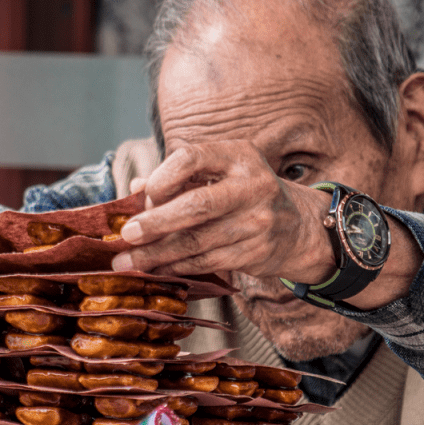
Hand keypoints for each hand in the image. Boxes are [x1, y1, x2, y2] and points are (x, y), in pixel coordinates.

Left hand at [112, 140, 334, 281]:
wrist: (297, 225)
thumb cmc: (244, 194)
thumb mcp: (219, 174)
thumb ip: (178, 179)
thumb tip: (135, 189)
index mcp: (238, 155)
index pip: (191, 158)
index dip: (162, 178)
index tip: (144, 196)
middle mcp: (252, 185)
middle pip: (195, 206)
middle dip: (155, 223)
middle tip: (126, 236)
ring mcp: (257, 221)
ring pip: (197, 241)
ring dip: (157, 254)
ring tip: (127, 262)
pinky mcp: (256, 251)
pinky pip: (206, 261)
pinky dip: (176, 267)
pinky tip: (156, 269)